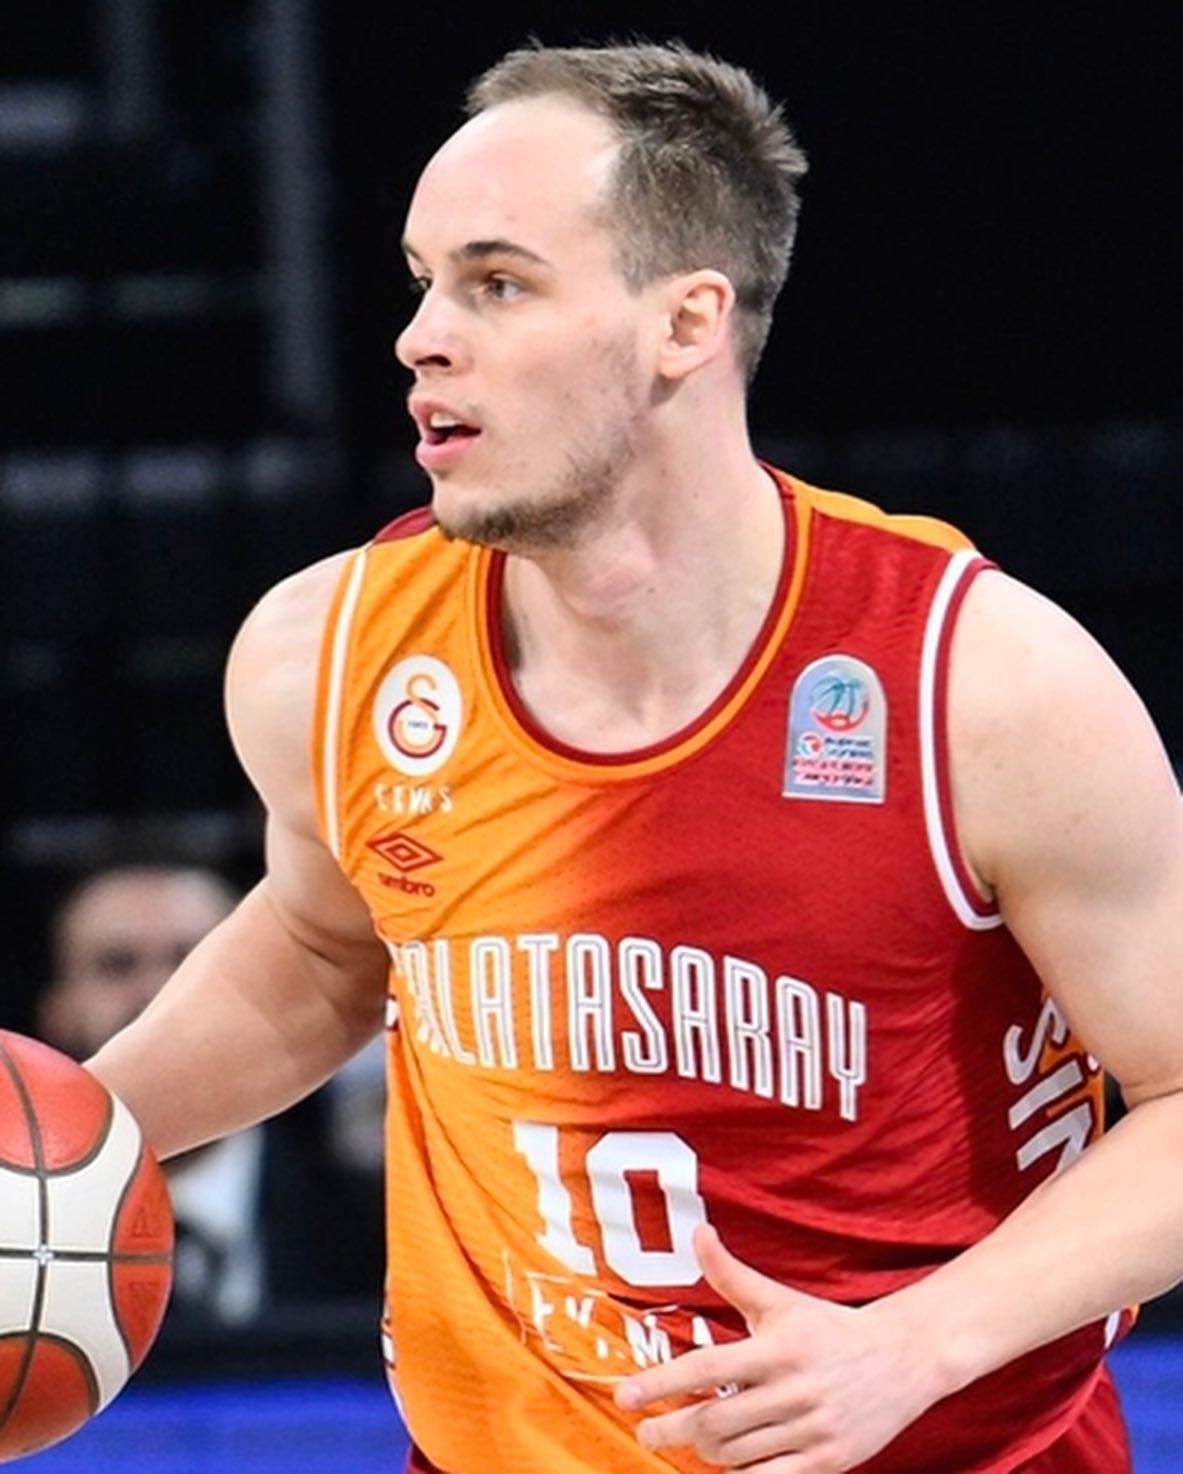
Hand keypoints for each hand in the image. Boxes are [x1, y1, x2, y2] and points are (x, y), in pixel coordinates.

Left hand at [614, 1224, 936, 1471]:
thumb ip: (732, 1274)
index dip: (661, 1382)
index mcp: (778, 1347)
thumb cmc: (828, 1327)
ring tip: (691, 1441)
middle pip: (715, 1420)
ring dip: (705, 1452)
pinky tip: (724, 1468)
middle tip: (645, 1432)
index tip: (625, 1396)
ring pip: (738, 1454)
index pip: (707, 1369)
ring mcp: (812, 1429)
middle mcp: (794, 1389)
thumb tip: (697, 1231)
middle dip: (672, 1429)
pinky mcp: (829, 1461)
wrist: (902, 1359)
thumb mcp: (780, 1300)